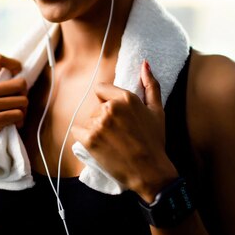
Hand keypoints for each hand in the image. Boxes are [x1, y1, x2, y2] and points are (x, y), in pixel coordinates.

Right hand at [0, 54, 28, 183]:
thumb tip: (20, 76)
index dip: (14, 63)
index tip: (18, 73)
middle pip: (20, 83)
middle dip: (24, 97)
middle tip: (17, 108)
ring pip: (23, 101)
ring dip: (23, 112)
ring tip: (14, 119)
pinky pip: (19, 115)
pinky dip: (20, 122)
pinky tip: (12, 127)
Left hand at [72, 60, 177, 201]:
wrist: (150, 171)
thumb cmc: (154, 141)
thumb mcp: (157, 111)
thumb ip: (150, 85)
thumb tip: (145, 63)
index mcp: (125, 97)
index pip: (100, 89)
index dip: (108, 102)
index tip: (118, 117)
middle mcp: (110, 108)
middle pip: (95, 107)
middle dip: (103, 118)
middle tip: (119, 134)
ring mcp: (98, 123)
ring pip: (88, 120)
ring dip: (96, 130)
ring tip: (113, 142)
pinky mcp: (89, 139)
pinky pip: (77, 132)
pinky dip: (85, 138)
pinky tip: (100, 146)